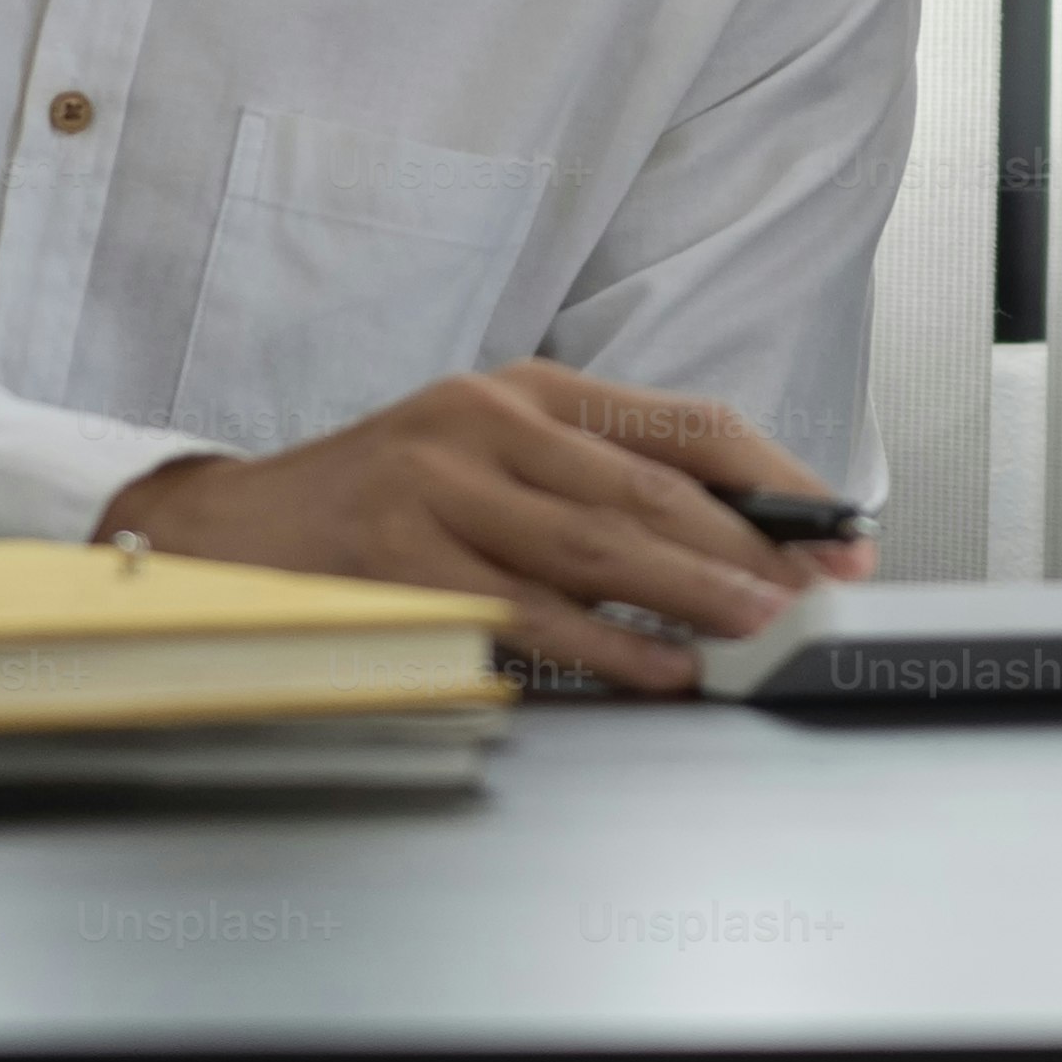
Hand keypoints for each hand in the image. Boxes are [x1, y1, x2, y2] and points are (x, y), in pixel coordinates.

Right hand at [92, 359, 864, 693]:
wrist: (223, 536)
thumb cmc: (375, 506)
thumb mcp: (491, 464)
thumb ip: (597, 490)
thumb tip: (741, 550)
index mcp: (527, 391)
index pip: (683, 425)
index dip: (774, 484)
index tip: (839, 537)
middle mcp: (486, 421)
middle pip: (650, 488)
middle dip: (750, 552)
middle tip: (817, 601)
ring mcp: (436, 486)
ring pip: (597, 547)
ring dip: (694, 598)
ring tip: (763, 633)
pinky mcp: (398, 559)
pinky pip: (524, 612)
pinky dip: (603, 648)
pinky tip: (659, 670)